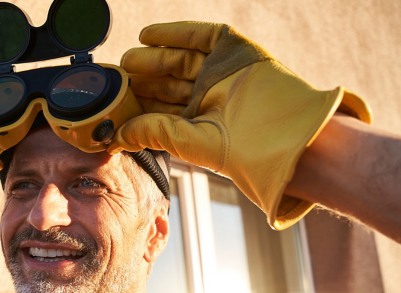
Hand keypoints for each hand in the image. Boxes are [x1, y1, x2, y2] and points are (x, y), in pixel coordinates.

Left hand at [112, 22, 371, 229]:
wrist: (287, 136)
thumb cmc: (244, 151)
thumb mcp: (187, 141)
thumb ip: (151, 132)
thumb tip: (115, 135)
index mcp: (201, 122)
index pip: (162, 107)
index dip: (138, 101)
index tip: (113, 98)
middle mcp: (211, 96)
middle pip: (169, 80)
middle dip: (143, 76)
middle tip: (118, 74)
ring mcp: (223, 72)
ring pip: (182, 59)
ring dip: (154, 56)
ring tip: (130, 57)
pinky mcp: (237, 52)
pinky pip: (203, 37)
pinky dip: (176, 33)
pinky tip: (149, 35)